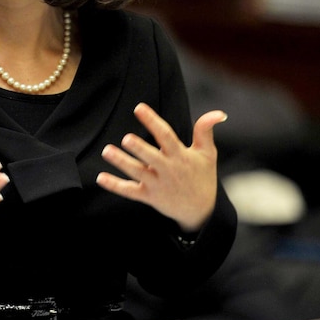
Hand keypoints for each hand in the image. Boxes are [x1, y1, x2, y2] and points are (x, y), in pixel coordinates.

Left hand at [96, 103, 226, 232]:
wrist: (201, 211)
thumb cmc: (202, 176)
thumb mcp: (207, 153)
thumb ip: (205, 130)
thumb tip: (219, 113)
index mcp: (180, 156)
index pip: (166, 136)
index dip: (152, 121)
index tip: (139, 108)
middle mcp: (168, 170)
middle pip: (151, 157)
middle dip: (139, 148)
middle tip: (126, 138)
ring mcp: (157, 184)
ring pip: (137, 172)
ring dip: (121, 162)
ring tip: (107, 151)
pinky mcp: (149, 197)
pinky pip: (129, 191)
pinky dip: (115, 186)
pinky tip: (100, 177)